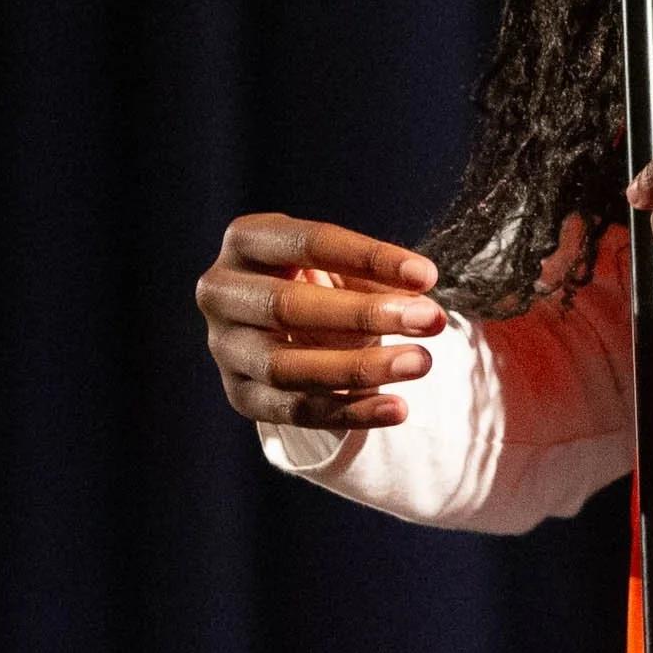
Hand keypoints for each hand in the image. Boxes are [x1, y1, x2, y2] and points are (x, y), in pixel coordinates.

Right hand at [196, 214, 446, 429]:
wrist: (278, 320)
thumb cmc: (320, 277)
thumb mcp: (341, 264)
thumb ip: (376, 276)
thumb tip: (423, 298)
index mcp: (247, 240)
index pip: (310, 243)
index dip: (370, 258)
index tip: (427, 275)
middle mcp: (222, 292)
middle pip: (288, 307)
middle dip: (365, 314)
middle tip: (431, 320)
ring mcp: (224, 348)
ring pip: (286, 367)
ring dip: (359, 368)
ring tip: (421, 362)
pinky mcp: (239, 395)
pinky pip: (293, 411)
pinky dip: (349, 412)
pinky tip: (397, 408)